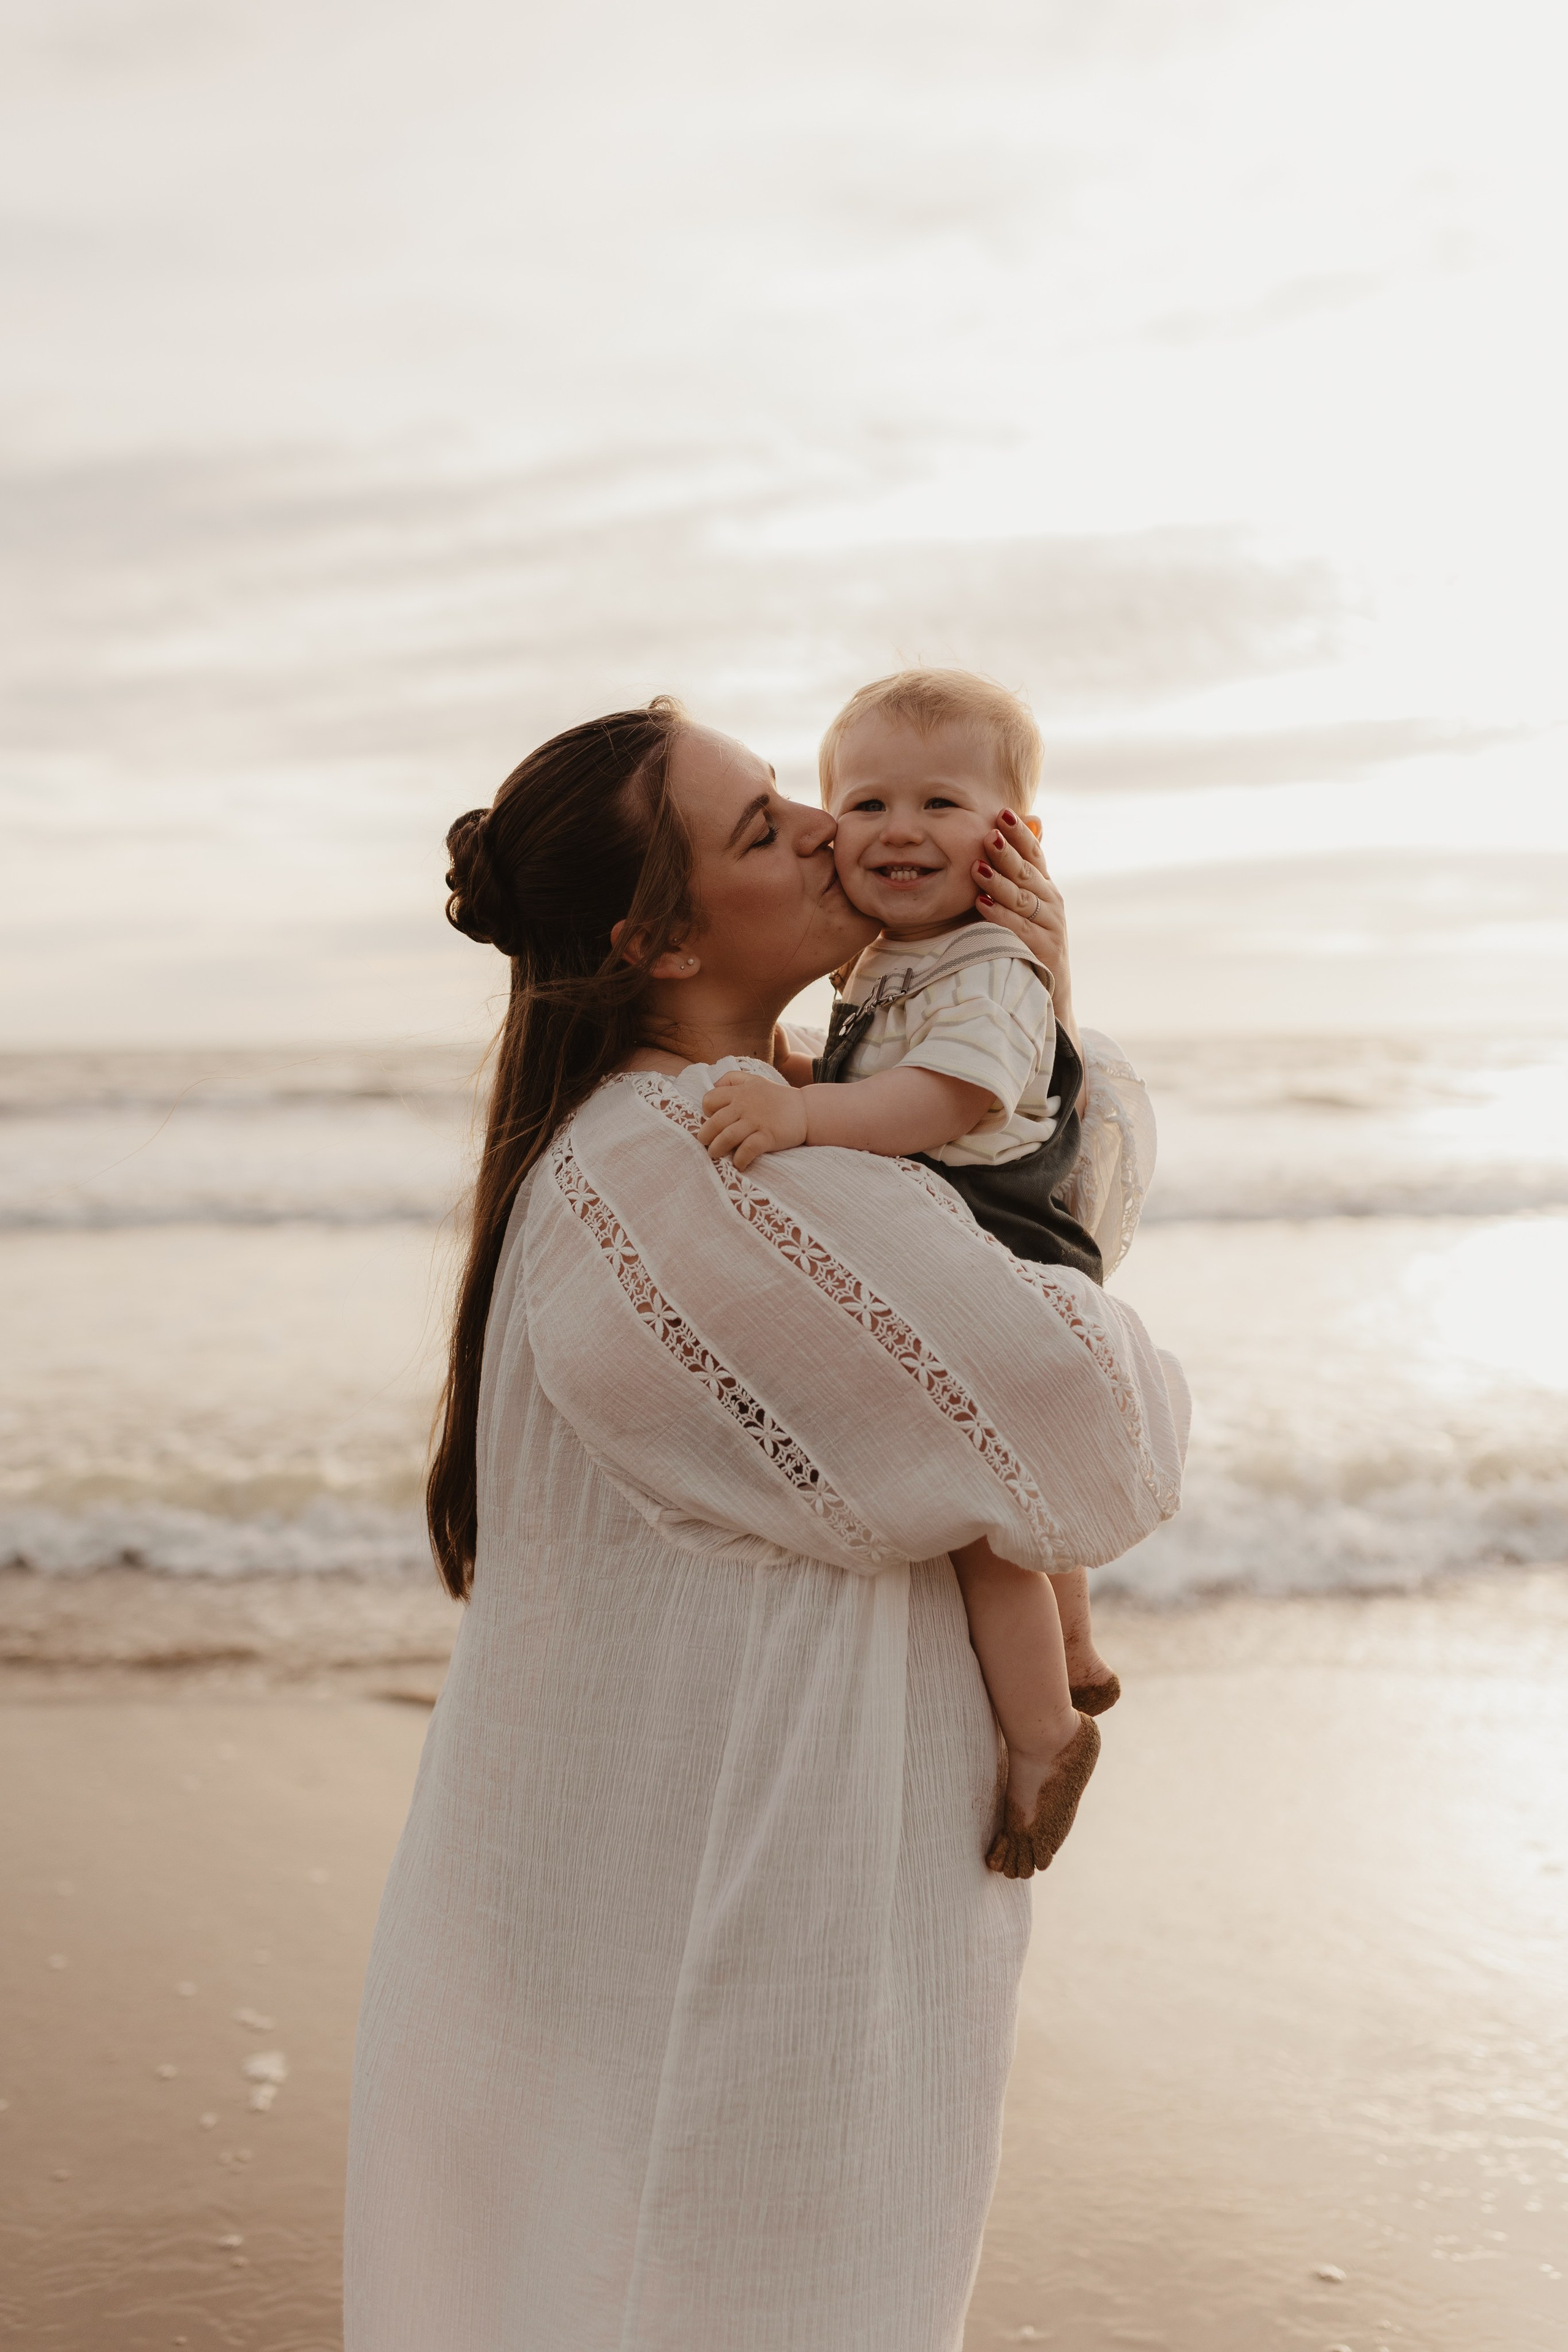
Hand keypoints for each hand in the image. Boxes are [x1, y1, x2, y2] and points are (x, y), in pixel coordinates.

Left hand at [699, 1072, 808, 1169]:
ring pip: (727, 1137)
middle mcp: (745, 1105)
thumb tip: (714, 1084)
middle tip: (706, 1143)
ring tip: (715, 1154)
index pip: (710, 1099)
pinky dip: (739, 1159)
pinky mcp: (768, 1136)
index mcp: (740, 1092)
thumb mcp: (755, 1080)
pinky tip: (739, 1164)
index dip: (707, 1110)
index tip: (712, 1119)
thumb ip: (734, 1079)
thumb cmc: (778, 1098)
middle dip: (705, 1136)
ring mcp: (757, 1121)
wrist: (808, 1110)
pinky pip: (747, 1150)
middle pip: (714, 1122)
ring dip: (717, 1149)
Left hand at [972, 813, 1075, 1039]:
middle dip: (1008, 852)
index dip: (1020, 834)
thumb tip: (1011, 834)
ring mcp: (1051, 928)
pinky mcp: (1045, 952)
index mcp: (1045, 889)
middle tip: (988, 834)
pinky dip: (1001, 916)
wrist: (1050, 994)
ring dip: (1000, 882)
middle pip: (1028, 873)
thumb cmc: (1028, 944)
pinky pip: (1019, 930)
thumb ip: (1014, 876)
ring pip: (1023, 900)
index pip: (1035, 855)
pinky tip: (982, 904)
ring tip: (978, 867)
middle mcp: (1052, 904)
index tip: (1003, 813)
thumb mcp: (1023, 907)